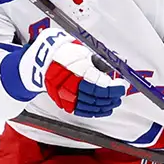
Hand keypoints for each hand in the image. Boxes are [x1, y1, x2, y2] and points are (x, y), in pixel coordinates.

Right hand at [7, 27, 127, 116]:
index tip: (122, 85)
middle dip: (111, 96)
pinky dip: (95, 111)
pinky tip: (104, 109)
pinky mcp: (64, 102)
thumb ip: (99, 62)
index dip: (114, 87)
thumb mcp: (83, 52)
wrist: (41, 60)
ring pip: (91, 106)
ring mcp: (66, 95)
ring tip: (114, 101)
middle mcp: (71, 85)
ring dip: (106, 105)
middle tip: (119, 93)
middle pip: (97, 96)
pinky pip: (83, 110)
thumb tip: (113, 67)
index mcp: (77, 71)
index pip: (101, 84)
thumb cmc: (62, 53)